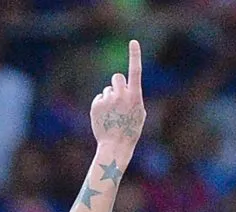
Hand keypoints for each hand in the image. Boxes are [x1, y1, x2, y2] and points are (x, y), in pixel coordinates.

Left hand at [90, 40, 145, 165]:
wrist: (115, 146)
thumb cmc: (131, 131)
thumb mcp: (139, 114)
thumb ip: (134, 98)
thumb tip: (127, 89)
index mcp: (135, 96)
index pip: (135, 71)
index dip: (135, 56)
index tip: (133, 42)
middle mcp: (121, 95)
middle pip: (117, 77)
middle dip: (117, 84)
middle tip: (118, 99)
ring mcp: (108, 99)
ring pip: (108, 90)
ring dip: (110, 98)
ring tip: (112, 115)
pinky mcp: (96, 104)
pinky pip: (99, 98)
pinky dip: (101, 106)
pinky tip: (105, 118)